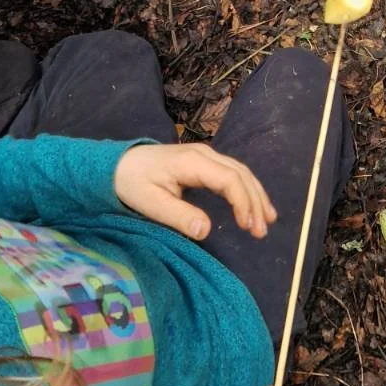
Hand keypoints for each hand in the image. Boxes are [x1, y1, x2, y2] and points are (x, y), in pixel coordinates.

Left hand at [113, 140, 275, 239]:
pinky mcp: (204, 161)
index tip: (247, 227)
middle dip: (255, 202)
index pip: (229, 180)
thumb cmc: (132, 183)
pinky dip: (247, 189)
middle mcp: (204, 154)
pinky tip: (255, 204)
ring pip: (240, 172)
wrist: (118, 163)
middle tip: (261, 231)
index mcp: (193, 163)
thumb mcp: (150, 203)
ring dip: (256, 195)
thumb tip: (206, 231)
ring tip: (268, 220)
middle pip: (240, 175)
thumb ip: (178, 216)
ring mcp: (206, 155)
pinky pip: (233, 173)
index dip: (243, 203)